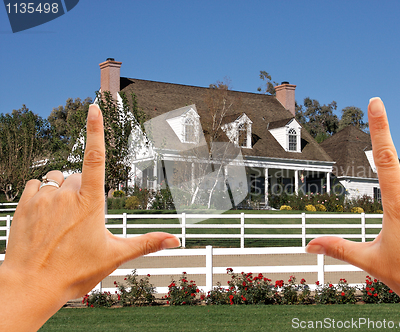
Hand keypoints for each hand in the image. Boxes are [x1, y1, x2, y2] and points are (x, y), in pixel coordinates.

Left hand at [0, 104, 179, 330]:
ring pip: (56, 179)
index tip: (94, 107)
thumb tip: (176, 240)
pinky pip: (35, 185)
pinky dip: (42, 194)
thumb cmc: (74, 271)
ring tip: (61, 218)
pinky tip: (45, 215)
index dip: (96, 129)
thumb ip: (147, 243)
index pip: (95, 157)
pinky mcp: (23, 204)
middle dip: (81, 191)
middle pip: (77, 177)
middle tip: (80, 222)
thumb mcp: (115, 256)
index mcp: (90, 202)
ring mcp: (42, 198)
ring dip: (61, 190)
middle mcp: (66, 194)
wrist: (31, 286)